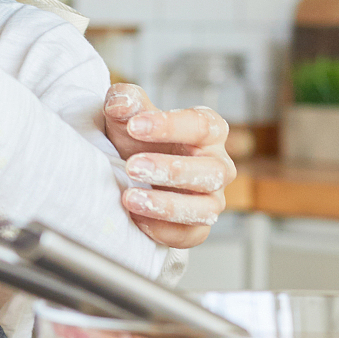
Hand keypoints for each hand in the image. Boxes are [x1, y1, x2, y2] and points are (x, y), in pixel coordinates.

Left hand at [101, 84, 235, 248]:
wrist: (128, 172)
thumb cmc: (138, 139)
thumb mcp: (130, 116)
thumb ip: (125, 102)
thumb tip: (120, 103)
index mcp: (209, 130)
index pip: (201, 125)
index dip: (170, 126)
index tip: (136, 125)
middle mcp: (218, 165)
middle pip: (210, 170)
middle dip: (170, 169)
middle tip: (132, 166)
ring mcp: (212, 198)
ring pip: (205, 208)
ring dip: (167, 205)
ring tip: (130, 199)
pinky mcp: (198, 227)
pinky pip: (191, 235)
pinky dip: (164, 230)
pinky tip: (137, 218)